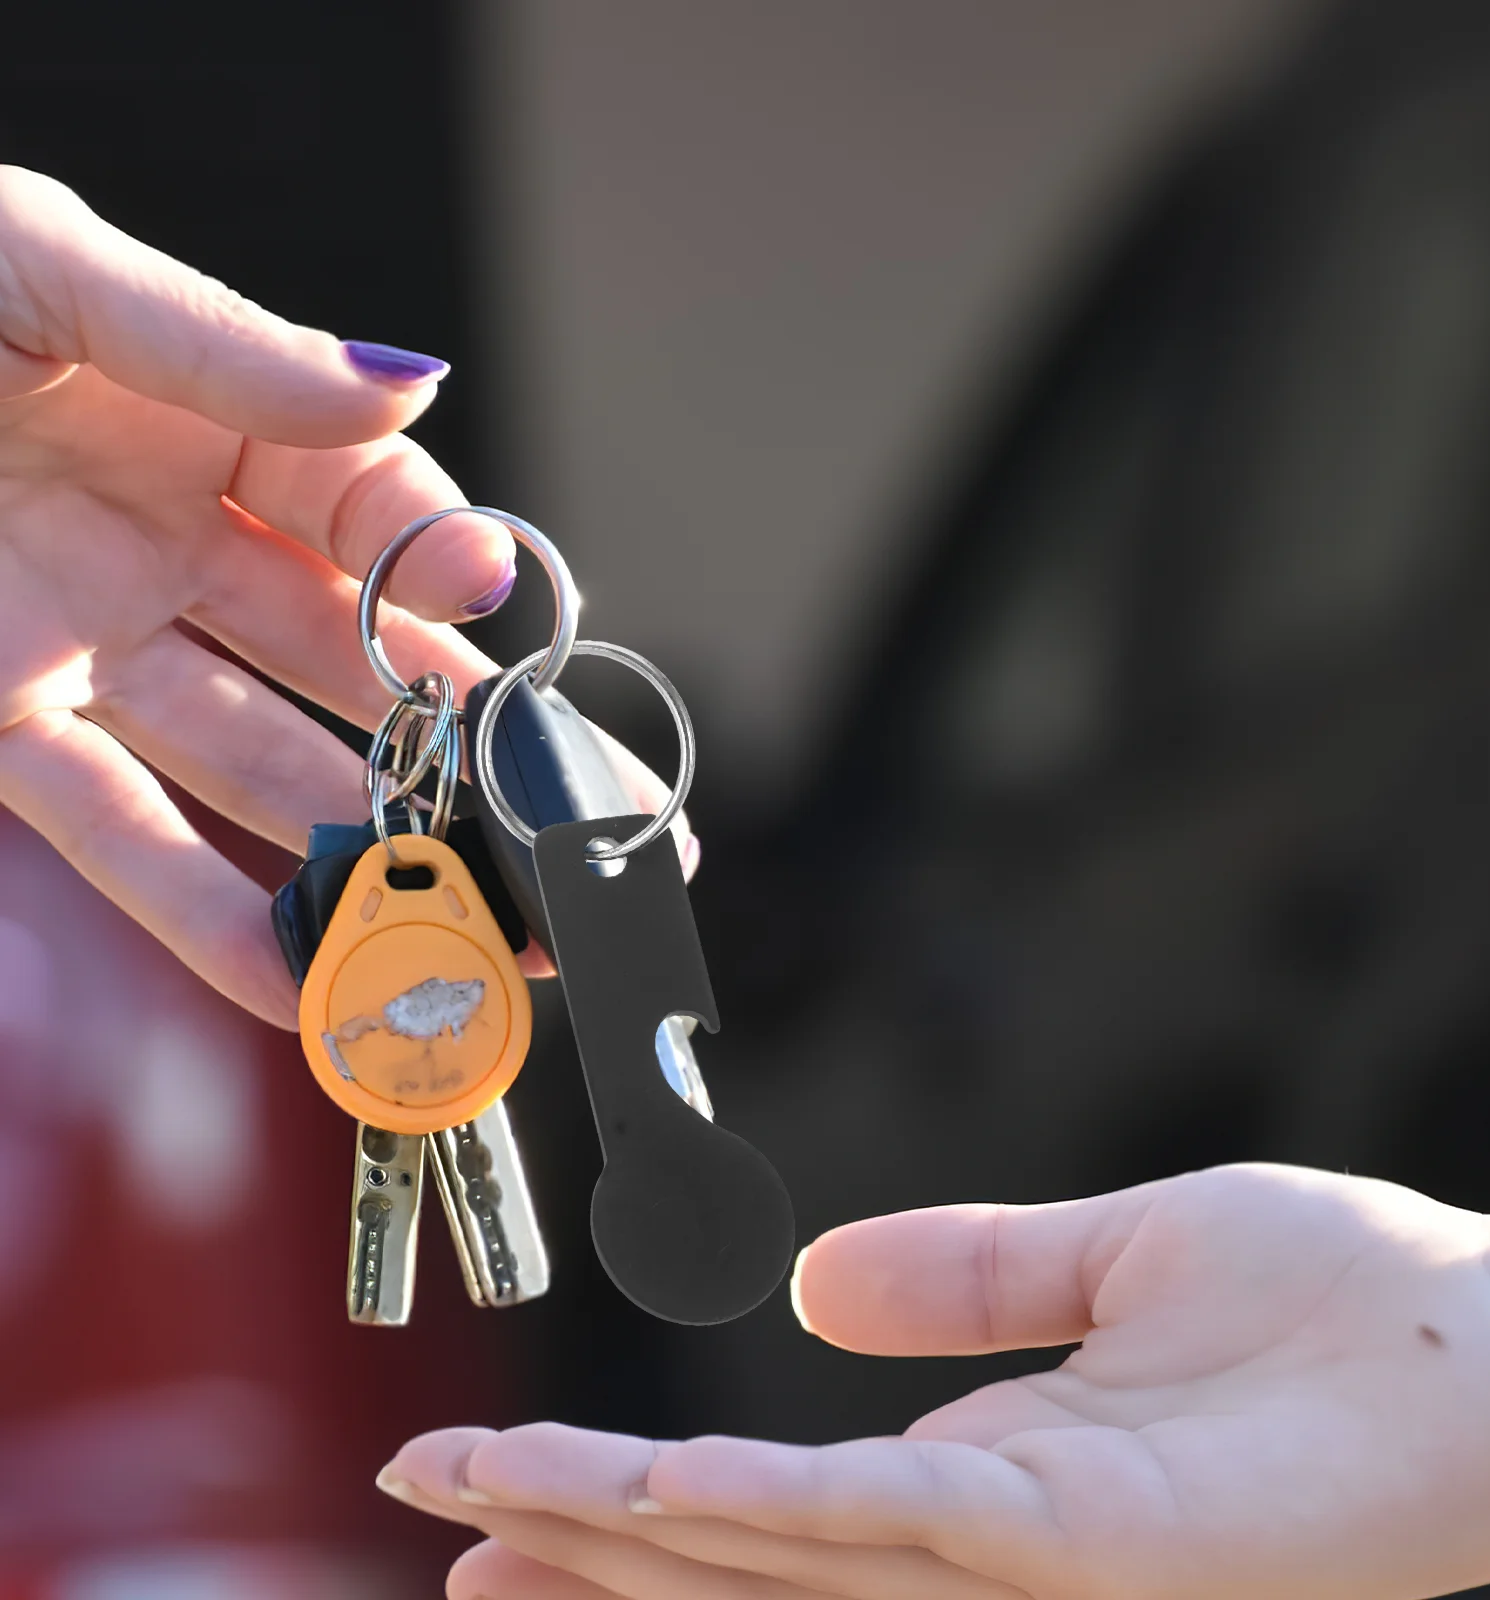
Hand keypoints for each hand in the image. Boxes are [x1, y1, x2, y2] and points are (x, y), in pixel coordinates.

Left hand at [0, 166, 687, 1026]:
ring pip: (256, 766)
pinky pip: (120, 836)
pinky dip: (210, 917)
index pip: (372, 503)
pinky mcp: (2, 727)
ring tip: (464, 932)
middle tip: (550, 818)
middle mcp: (169, 543)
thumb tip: (408, 382)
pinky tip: (300, 981)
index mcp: (204, 417)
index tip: (489, 600)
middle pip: (348, 659)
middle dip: (458, 743)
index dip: (441, 556)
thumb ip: (228, 344)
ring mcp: (94, 645)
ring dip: (360, 853)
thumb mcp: (48, 268)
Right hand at [385, 1163, 1489, 1598]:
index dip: (623, 1498)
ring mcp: (1045, 1562)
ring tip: (490, 1495)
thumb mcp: (1115, 1254)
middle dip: (578, 1531)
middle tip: (427, 1495)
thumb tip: (808, 1276)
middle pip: (745, 1552)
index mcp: (988, 1475)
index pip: (766, 1506)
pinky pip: (915, 1534)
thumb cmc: (1341, 1305)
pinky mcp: (1112, 1545)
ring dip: (635, 1529)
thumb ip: (970, 1272)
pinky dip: (779, 1516)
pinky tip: (674, 1491)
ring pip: (793, 1555)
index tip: (500, 1477)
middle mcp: (992, 1544)